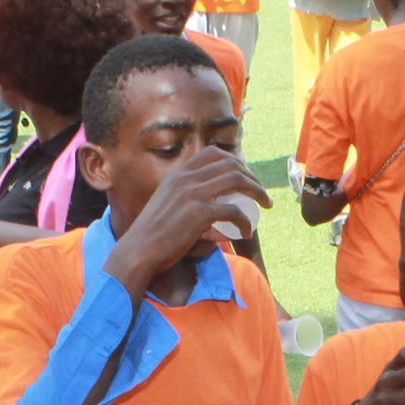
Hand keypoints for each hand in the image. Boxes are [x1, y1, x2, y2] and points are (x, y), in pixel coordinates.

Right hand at [100, 146, 269, 300]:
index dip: (235, 161)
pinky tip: (246, 232)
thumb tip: (213, 212)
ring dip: (257, 191)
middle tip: (261, 193)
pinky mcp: (199, 213)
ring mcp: (192, 193)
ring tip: (265, 205)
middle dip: (252, 176)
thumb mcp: (168, 206)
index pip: (213, 153)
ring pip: (236, 180)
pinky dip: (245, 221)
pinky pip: (233, 211)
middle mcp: (186, 178)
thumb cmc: (153, 235)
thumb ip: (186, 201)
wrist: (139, 251)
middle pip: (230, 164)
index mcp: (178, 174)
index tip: (246, 177)